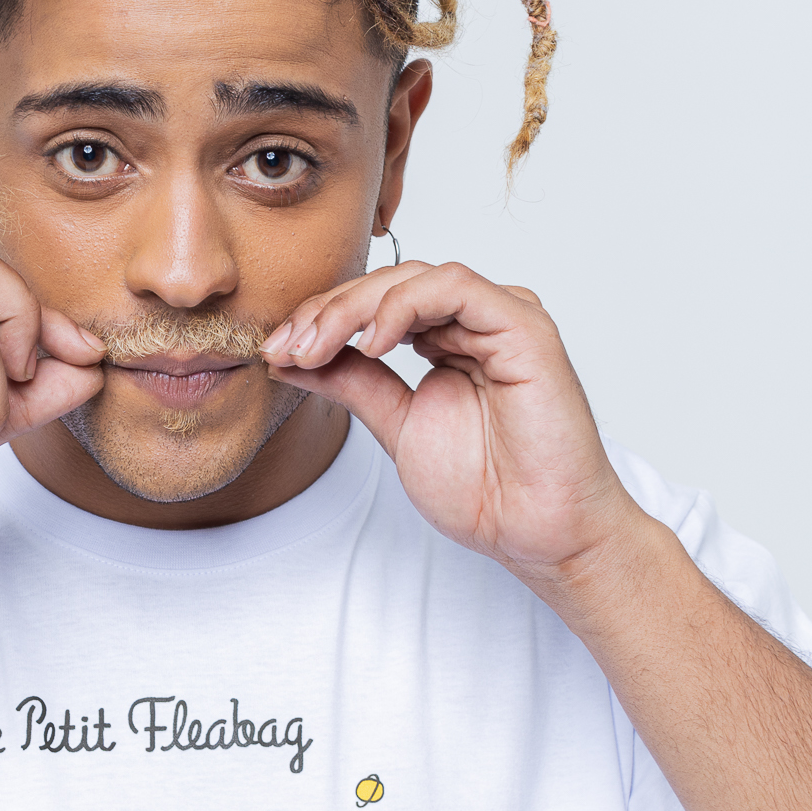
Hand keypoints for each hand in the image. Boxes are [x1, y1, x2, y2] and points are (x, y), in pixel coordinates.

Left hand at [263, 258, 642, 585]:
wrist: (535, 532)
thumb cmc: (486, 489)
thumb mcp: (395, 425)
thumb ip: (351, 383)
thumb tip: (290, 356)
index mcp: (446, 338)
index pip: (374, 305)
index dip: (320, 321)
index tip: (276, 351)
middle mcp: (473, 321)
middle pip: (388, 285)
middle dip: (326, 312)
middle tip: (286, 347)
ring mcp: (500, 318)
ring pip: (415, 278)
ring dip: (354, 307)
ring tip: (317, 346)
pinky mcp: (523, 325)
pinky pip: (455, 287)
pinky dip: (404, 305)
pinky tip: (371, 343)